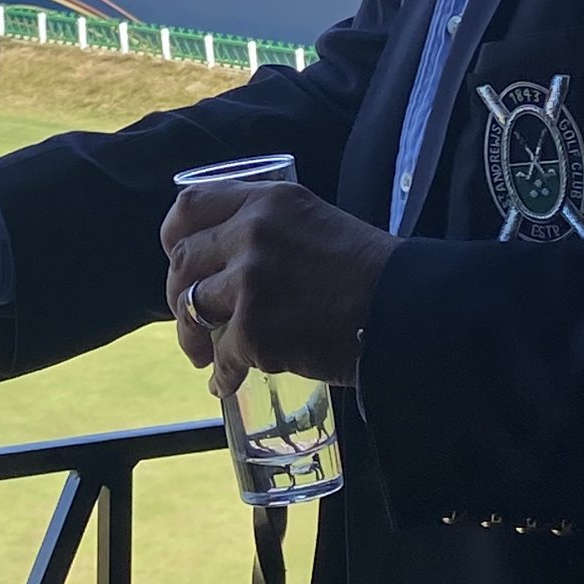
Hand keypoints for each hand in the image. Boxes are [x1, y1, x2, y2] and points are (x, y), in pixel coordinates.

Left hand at [161, 179, 392, 396]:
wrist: (408, 311)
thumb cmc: (372, 274)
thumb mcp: (315, 223)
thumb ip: (271, 229)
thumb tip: (229, 259)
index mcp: (268, 201)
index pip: (191, 204)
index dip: (174, 234)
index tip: (176, 256)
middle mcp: (252, 233)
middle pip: (183, 260)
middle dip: (178, 293)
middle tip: (189, 316)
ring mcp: (251, 282)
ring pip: (192, 308)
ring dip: (192, 337)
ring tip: (205, 354)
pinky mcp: (256, 330)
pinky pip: (222, 356)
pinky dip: (222, 374)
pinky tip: (229, 382)